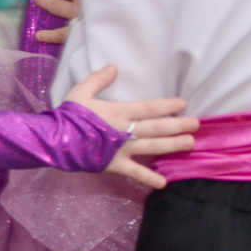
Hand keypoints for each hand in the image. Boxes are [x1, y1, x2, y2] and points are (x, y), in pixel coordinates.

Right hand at [65, 65, 195, 188]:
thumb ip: (98, 79)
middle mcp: (124, 130)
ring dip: (172, 145)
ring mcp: (120, 149)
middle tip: (196, 124)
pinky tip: (164, 182)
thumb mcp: (80, 92)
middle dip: (178, 125)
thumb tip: (114, 68)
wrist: (54, 140)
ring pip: (152, 147)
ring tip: (189, 143)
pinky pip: (134, 172)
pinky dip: (149, 177)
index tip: (183, 104)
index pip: (148, 108)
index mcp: (117, 112)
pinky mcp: (113, 164)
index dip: (167, 106)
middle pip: (156, 127)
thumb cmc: (67, 116)